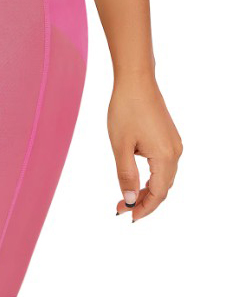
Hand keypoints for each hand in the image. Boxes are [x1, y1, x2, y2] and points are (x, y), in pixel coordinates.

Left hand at [107, 74, 182, 220]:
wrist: (136, 80)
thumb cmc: (126, 109)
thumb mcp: (121, 145)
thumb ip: (126, 174)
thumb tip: (128, 198)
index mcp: (165, 157)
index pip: (157, 194)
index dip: (143, 208)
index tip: (126, 216)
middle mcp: (175, 152)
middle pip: (162, 188)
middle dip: (142, 201)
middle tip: (120, 207)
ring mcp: (174, 143)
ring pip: (163, 176)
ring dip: (146, 189)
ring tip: (125, 195)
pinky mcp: (168, 136)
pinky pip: (162, 164)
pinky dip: (150, 175)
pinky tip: (135, 176)